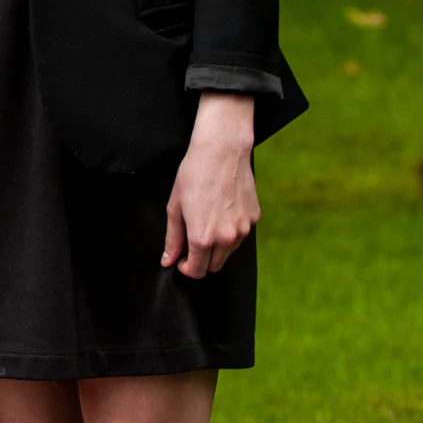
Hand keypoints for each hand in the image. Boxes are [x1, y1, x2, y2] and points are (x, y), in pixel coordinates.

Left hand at [162, 93, 258, 278]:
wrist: (222, 150)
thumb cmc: (194, 174)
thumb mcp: (175, 207)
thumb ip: (173, 238)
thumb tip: (168, 260)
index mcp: (203, 238)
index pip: (197, 271)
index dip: (186, 268)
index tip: (182, 259)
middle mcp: (226, 239)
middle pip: (214, 266)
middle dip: (202, 259)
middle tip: (193, 241)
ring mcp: (243, 229)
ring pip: (229, 252)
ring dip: (218, 246)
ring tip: (208, 219)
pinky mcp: (254, 218)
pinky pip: (241, 234)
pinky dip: (232, 230)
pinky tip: (223, 210)